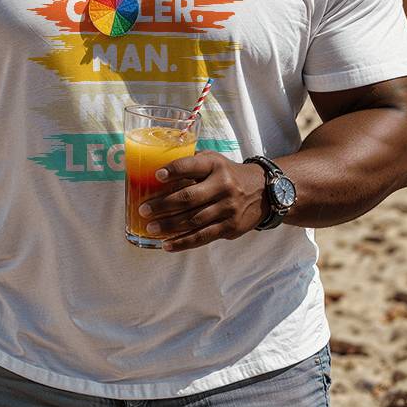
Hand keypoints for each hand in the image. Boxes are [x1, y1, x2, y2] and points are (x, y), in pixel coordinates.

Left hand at [139, 152, 266, 251]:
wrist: (262, 191)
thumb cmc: (227, 174)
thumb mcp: (214, 161)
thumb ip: (192, 164)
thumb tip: (157, 170)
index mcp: (215, 165)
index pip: (192, 166)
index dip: (174, 170)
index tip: (157, 175)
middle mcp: (223, 185)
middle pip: (189, 197)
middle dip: (163, 205)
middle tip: (144, 210)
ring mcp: (228, 208)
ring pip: (193, 220)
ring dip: (169, 226)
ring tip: (150, 228)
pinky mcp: (230, 227)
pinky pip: (203, 237)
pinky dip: (183, 242)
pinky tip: (167, 245)